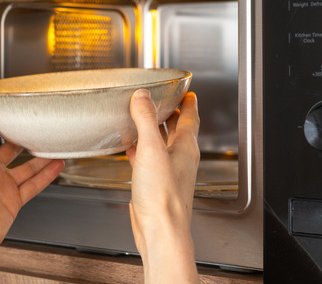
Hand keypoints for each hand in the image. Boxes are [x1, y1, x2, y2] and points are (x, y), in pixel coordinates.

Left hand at [0, 98, 64, 283]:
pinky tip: (56, 166)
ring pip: (26, 168)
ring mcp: (2, 187)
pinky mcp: (13, 202)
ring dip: (40, 157)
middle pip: (10, 151)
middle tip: (36, 126)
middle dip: (22, 139)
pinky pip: (33, 186)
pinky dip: (46, 176)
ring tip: (54, 144)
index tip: (9, 108)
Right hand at [127, 89, 199, 282]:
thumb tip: (142, 97)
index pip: (191, 118)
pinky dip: (141, 151)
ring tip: (143, 120)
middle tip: (162, 101)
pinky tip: (130, 150)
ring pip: (162, 145)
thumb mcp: (151, 150)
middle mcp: (180, 159)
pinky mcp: (155, 185)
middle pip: (177, 130)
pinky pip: (148, 161)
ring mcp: (168, 173)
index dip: (188, 102)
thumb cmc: (163, 196)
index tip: (186, 91)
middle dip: (170, 114)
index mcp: (186, 148)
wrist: (160, 230)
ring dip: (154, 131)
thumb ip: (145, 120)